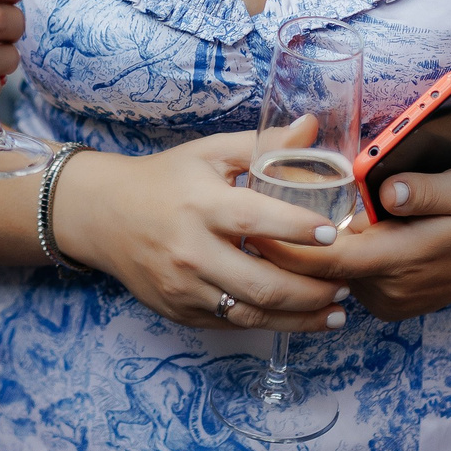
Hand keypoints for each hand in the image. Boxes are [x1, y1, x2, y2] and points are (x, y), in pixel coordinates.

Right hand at [48, 131, 354, 332]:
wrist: (102, 215)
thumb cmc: (164, 178)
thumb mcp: (209, 153)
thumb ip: (263, 144)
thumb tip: (313, 127)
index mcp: (200, 205)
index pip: (255, 220)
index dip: (297, 228)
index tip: (333, 232)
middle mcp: (190, 251)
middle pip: (261, 283)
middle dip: (312, 290)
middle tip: (347, 283)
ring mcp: (183, 287)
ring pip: (251, 313)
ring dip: (300, 318)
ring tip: (336, 312)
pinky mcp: (179, 311)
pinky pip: (231, 323)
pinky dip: (269, 322)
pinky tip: (298, 317)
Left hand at [257, 168, 450, 322]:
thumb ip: (424, 189)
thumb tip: (386, 188)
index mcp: (397, 259)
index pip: (328, 258)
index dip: (288, 245)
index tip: (254, 226)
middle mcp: (387, 289)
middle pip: (322, 270)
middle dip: (290, 245)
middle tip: (257, 213)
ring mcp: (388, 301)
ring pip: (334, 277)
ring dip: (314, 252)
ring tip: (288, 218)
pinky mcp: (390, 303)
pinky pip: (350, 281)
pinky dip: (336, 260)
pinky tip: (331, 234)